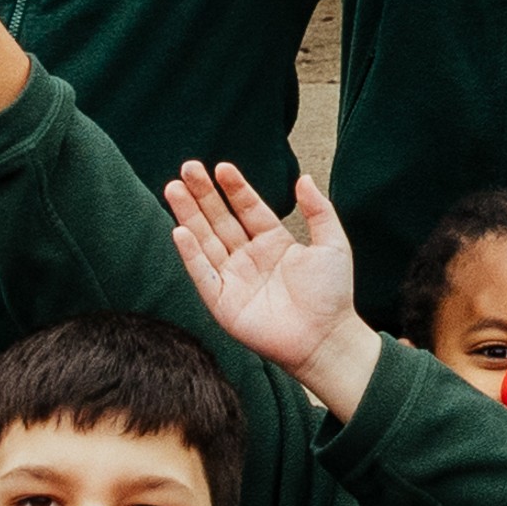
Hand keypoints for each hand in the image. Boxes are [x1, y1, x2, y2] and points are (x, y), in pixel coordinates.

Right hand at [162, 156, 368, 386]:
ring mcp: (234, 278)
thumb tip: (304, 178)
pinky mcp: (223, 302)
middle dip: (203, 194)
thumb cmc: (333, 295)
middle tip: (188, 168)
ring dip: (189, 215)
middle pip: (220, 219)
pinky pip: (203, 273)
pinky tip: (180, 230)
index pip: (248, 208)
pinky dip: (190, 253)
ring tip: (174, 188)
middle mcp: (249, 258)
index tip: (221, 167)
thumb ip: (319, 211)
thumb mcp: (332, 244)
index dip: (235, 188)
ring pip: (206, 240)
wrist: (326, 338)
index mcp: (273, 243)